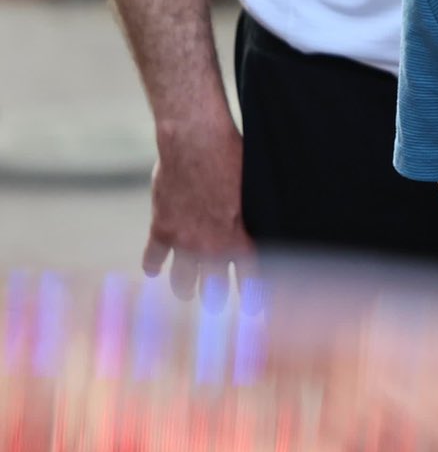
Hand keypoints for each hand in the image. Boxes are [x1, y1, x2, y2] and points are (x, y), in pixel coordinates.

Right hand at [145, 116, 252, 299]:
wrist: (196, 142)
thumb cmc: (234, 157)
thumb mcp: (256, 188)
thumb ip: (256, 214)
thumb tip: (269, 224)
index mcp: (238, 236)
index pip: (249, 276)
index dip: (253, 294)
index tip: (256, 309)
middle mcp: (210, 245)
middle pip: (213, 286)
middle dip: (216, 297)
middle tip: (217, 303)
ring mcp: (183, 240)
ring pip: (182, 280)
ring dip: (185, 288)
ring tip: (188, 292)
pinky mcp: (161, 228)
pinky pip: (153, 258)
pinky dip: (153, 266)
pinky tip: (154, 272)